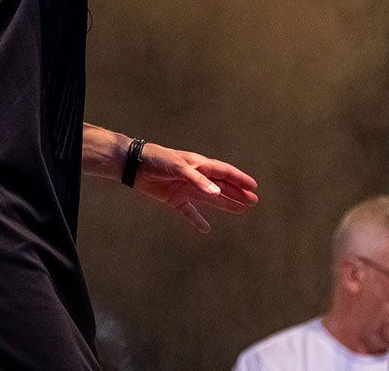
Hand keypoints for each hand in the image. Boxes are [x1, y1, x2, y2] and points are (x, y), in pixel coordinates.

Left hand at [132, 143, 258, 232]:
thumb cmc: (158, 159)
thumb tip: (216, 192)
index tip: (254, 187)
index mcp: (200, 165)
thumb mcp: (179, 167)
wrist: (135, 164)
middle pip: (222, 187)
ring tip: (240, 210)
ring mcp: (187, 188)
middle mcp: (197, 177)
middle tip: (253, 201)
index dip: (240, 180)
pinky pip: (189, 212)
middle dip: (237, 193)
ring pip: (210, 199)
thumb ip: (198, 180)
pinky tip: (205, 229)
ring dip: (225, 204)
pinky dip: (197, 220)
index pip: (225, 173)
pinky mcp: (174, 199)